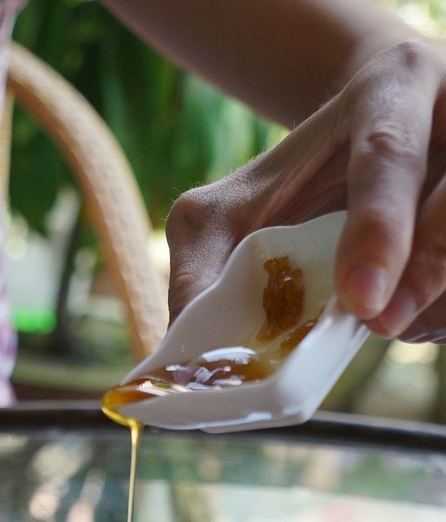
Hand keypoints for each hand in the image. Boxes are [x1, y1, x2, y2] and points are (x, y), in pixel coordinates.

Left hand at [165, 40, 445, 342]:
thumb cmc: (291, 181)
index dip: (378, 228)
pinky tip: (405, 317)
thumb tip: (178, 351)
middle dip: (423, 272)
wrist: (364, 144)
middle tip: (381, 325)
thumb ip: (202, 264)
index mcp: (388, 92)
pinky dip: (439, 311)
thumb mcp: (233, 204)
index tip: (360, 301)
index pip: (388, 153)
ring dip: (432, 300)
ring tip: (387, 324)